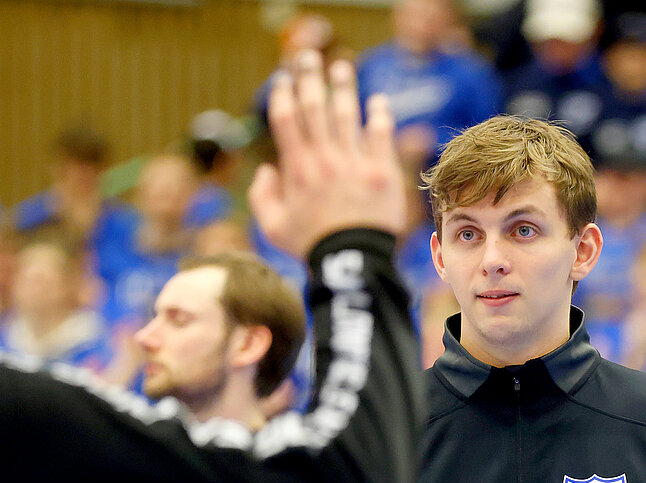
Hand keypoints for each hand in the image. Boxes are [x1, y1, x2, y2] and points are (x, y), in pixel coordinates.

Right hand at [249, 51, 404, 257]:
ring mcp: (354, 163)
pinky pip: (380, 134)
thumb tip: (267, 169)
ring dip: (343, 87)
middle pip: (314, 107)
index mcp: (297, 169)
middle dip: (309, 77)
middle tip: (308, 57)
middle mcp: (324, 159)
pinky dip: (380, 115)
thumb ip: (262, 196)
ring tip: (342, 67)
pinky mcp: (382, 171)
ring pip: (347, 114)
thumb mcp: (273, 227)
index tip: (282, 79)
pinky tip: (378, 101)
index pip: (286, 119)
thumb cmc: (312, 247)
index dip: (283, 94)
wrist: (353, 263)